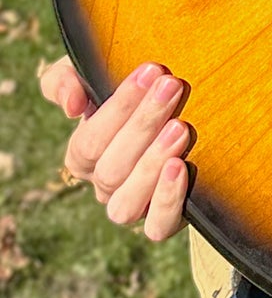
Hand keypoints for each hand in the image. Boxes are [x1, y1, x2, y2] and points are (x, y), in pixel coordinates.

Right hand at [38, 57, 191, 240]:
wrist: (181, 107)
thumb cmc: (132, 87)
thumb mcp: (92, 74)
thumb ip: (65, 80)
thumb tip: (72, 106)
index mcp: (83, 155)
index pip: (90, 139)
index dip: (119, 107)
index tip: (151, 70)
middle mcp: (104, 185)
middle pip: (111, 167)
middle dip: (144, 123)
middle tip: (172, 86)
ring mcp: (134, 205)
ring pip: (127, 203)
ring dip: (151, 164)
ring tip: (179, 129)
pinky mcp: (163, 218)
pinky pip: (156, 227)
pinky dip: (166, 201)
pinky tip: (181, 168)